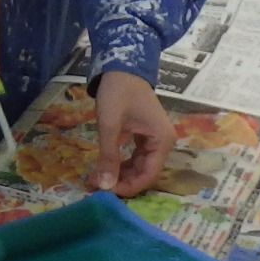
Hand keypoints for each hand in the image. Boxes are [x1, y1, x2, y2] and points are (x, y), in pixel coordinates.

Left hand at [91, 70, 171, 195]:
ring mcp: (155, 139)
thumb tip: (104, 185)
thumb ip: (108, 156)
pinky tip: (106, 168)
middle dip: (122, 182)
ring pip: (139, 166)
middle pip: (145, 173)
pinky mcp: (145, 136)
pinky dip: (122, 164)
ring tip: (97, 179)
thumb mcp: (110, 125)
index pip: (148, 174)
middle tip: (96, 187)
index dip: (128, 187)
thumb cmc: (118, 93)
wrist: (122, 67)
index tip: (106, 192)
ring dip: (120, 175)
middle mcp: (164, 142)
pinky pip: (136, 157)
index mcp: (162, 140)